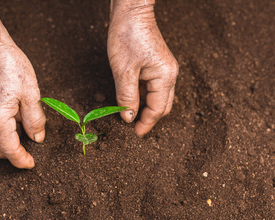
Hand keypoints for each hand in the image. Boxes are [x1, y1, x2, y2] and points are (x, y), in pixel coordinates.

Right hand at [0, 42, 45, 168]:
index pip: (10, 150)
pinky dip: (4, 128)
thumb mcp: (31, 94)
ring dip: (10, 139)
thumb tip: (38, 138)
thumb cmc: (10, 66)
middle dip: (14, 154)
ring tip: (26, 125)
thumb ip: (35, 120)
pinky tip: (16, 115)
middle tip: (31, 149)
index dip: (22, 160)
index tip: (32, 165)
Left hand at [108, 3, 177, 135]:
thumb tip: (128, 117)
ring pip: (155, 97)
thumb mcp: (123, 70)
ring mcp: (162, 69)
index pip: (157, 109)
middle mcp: (168, 75)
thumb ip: (126, 96)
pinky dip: (140, 96)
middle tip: (132, 128)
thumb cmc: (128, 36)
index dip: (146, 124)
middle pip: (161, 106)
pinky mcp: (154, 65)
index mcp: (165, 77)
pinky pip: (150, 87)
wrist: (130, 11)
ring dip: (143, 107)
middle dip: (148, 118)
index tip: (135, 135)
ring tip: (128, 115)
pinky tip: (128, 99)